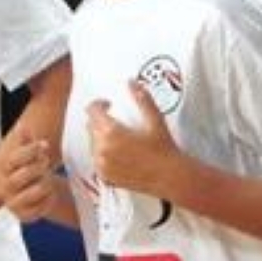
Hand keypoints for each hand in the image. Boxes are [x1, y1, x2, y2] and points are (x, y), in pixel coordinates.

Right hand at [0, 130, 54, 221]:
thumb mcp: (29, 155)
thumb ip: (26, 142)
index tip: (45, 145)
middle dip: (40, 166)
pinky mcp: (22, 216)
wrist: (35, 195)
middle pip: (25, 173)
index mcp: (4, 170)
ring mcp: (12, 202)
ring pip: (36, 190)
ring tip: (47, 180)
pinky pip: (40, 208)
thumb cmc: (32, 170)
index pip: (14, 158)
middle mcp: (4, 186)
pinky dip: (49, 200)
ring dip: (47, 183)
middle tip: (46, 164)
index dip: (31, 150)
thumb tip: (24, 127)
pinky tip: (49, 195)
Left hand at [86, 80, 181, 197]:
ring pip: (92, 143)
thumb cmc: (164, 149)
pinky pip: (96, 160)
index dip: (98, 104)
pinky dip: (103, 154)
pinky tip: (120, 154)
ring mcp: (101, 164)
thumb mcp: (155, 121)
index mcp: (111, 132)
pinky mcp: (104, 176)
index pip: (92, 111)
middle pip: (90, 126)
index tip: (107, 104)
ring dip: (101, 137)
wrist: (170, 177)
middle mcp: (102, 149)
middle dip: (100, 120)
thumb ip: (142, 100)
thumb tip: (132, 83)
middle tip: (116, 121)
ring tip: (120, 138)